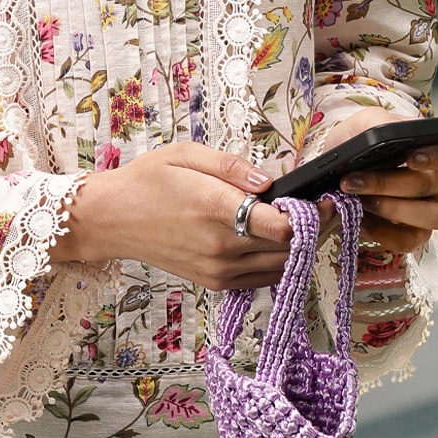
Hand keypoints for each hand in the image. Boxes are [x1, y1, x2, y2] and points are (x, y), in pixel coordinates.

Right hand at [52, 144, 333, 290]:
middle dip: (315, 230)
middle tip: (325, 208)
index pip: (283, 226)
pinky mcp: (215, 282)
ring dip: (300, 248)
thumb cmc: (147, 180)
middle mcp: (221, 246)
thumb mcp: (188, 154)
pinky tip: (277, 240)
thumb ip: (233, 167)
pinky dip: (278, 262)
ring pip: (280, 267)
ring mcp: (218, 270)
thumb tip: (271, 182)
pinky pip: (262, 278)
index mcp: (215, 209)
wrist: (111, 220)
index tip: (324, 198)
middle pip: (290, 249)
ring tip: (306, 222)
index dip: (312, 214)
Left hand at [322, 109, 437, 253]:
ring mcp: (432, 209)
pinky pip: (410, 240)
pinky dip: (383, 232)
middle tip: (352, 181)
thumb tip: (382, 137)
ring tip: (360, 201)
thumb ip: (376, 125)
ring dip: (390, 208)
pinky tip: (362, 220)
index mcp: (434, 149)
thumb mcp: (364, 124)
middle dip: (386, 183)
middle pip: (429, 184)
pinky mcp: (416, 234)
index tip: (411, 158)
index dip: (437, 156)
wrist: (338, 171)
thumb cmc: (360, 144)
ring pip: (430, 216)